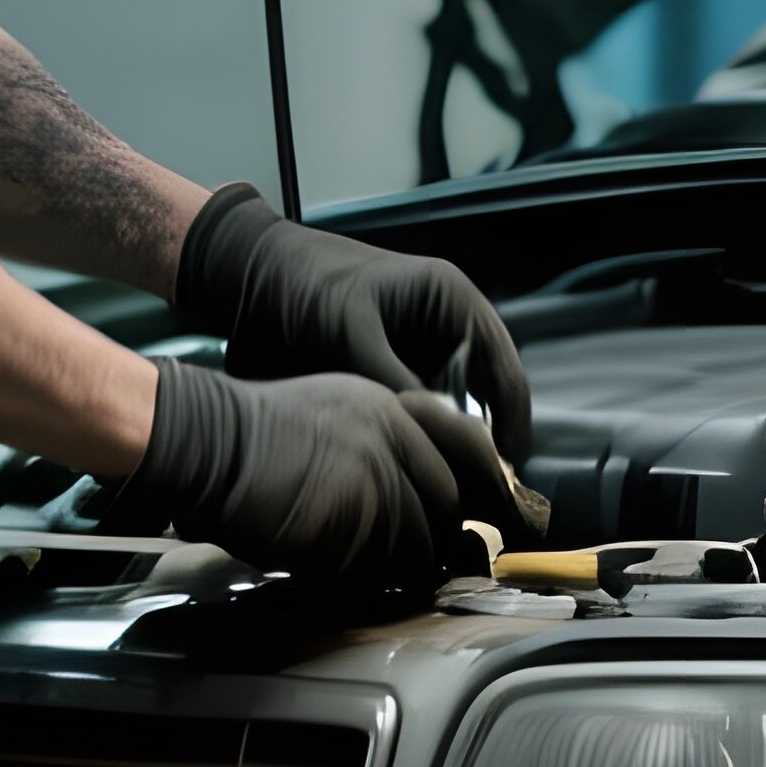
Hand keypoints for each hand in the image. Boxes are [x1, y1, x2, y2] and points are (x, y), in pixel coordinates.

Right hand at [118, 359, 538, 586]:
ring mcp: (376, 472)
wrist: (203, 440)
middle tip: (430, 567)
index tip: (491, 516)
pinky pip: (381, 563)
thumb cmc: (248, 440)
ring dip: (404, 569)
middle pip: (448, 501)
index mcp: (390, 406)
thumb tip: (416, 503)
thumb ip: (377, 449)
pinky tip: (348, 582)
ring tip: (378, 580)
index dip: (481, 486)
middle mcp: (393, 434)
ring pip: (419, 539)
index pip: (467, 446)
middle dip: (440, 540)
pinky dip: (372, 583)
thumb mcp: (330, 418)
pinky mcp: (354, 512)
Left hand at [174, 185, 530, 464]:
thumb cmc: (305, 287)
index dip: (512, 420)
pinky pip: (425, 407)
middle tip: (479, 492)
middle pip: (489, 391)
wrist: (253, 274)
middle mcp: (448, 323)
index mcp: (452, 299)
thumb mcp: (351, 333)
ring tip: (450, 488)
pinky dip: (425, 435)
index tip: (505, 472)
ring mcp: (424, 344)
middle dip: (487, 437)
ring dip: (455, 441)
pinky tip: (415, 467)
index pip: (505, 367)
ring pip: (459, 404)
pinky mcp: (399, 364)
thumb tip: (434, 438)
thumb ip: (395, 382)